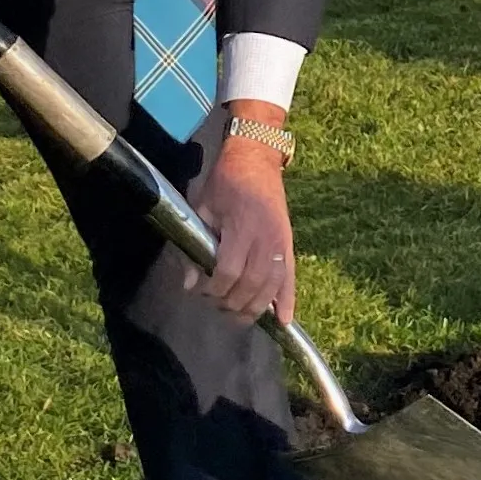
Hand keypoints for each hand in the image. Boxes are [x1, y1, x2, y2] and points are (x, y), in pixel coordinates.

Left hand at [195, 117, 294, 320]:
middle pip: (251, 285)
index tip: (200, 289)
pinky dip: (288, 301)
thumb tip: (190, 283)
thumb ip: (196, 247)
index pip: (229, 272)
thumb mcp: (203, 209)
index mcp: (242, 228)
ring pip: (271, 287)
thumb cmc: (225, 182)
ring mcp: (281, 243)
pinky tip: (283, 321)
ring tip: (239, 315)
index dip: (213, 288)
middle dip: (231, 302)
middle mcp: (265, 239)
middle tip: (216, 305)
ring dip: (254, 307)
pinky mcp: (289, 244)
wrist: (256, 158)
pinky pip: (290, 278)